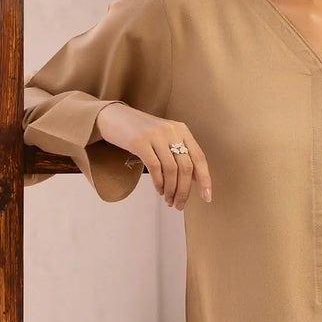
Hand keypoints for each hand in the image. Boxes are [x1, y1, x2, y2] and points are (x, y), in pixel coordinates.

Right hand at [95, 102, 212, 209]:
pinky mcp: (140, 142)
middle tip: (179, 205)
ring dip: (171, 190)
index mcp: (182, 130)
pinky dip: (159, 183)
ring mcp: (156, 135)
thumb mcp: (165, 138)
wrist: (114, 117)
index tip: (206, 198)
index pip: (199, 158)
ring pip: (172, 170)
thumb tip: (194, 181)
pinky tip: (159, 190)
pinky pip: (155, 168)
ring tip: (168, 200)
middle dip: (184, 191)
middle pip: (186, 168)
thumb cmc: (142, 133)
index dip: (205, 180)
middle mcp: (172, 131)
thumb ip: (179, 155)